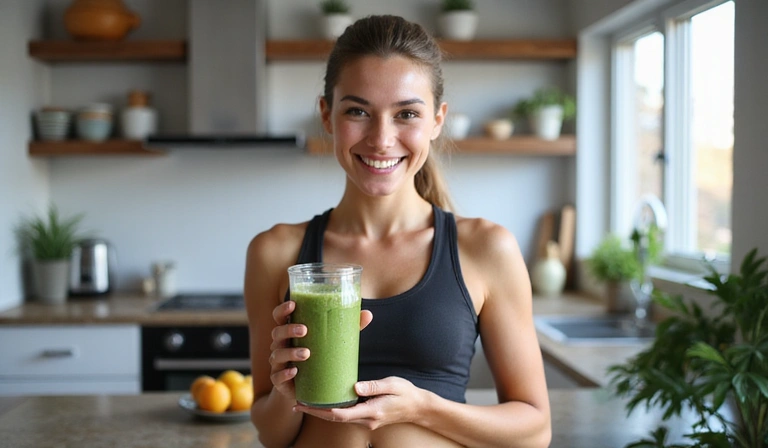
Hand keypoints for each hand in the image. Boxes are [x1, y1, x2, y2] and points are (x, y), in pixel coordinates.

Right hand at [269, 302, 373, 398]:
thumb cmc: (320, 358)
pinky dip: (284, 374)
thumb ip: (348, 327)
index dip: (283, 309)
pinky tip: (294, 372)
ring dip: (290, 352)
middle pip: (277, 333)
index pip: (280, 317)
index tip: (293, 304)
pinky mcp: (279, 381)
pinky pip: (277, 377)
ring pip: (277, 354)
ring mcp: (278, 364)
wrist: (311, 389)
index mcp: (290, 332)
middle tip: (305, 330)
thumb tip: (367, 314)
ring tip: (307, 353)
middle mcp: (281, 345)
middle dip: (288, 329)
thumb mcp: (333, 342)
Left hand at [294, 376, 422, 429]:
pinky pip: (346, 415)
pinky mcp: (367, 416)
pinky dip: (333, 410)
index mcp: (371, 412)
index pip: (340, 414)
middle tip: (297, 403)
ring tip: (306, 401)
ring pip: (339, 418)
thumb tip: (354, 387)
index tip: (304, 404)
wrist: (418, 407)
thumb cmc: (406, 394)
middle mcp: (366, 420)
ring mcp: (366, 420)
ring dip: (322, 412)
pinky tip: (326, 402)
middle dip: (315, 412)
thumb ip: (373, 386)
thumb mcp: (392, 385)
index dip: (319, 410)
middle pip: (335, 418)